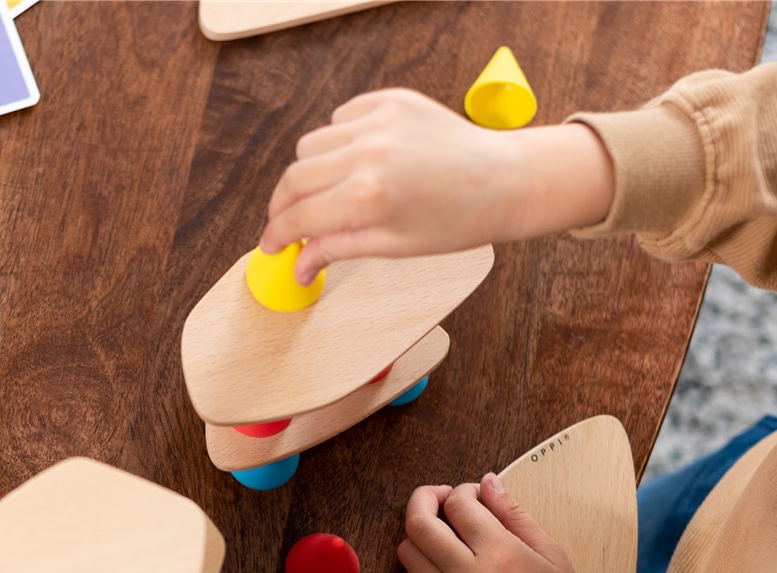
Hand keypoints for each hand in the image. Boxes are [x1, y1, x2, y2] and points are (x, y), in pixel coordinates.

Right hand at [260, 88, 614, 284]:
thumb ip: (337, 250)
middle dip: (284, 205)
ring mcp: (379, 122)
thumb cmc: (457, 221)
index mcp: (368, 197)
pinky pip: (341, 118)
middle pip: (294, 177)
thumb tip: (298, 266)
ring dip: (312, 171)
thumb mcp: (393, 246)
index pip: (299, 217)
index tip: (271, 245)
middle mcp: (368, 153)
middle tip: (289, 223)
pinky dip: (340, 140)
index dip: (277, 235)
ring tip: (335, 191)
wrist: (505, 181)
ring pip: (311, 145)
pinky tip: (361, 160)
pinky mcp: (392, 100)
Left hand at [397, 475, 621, 572]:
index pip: (459, 504)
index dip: (462, 491)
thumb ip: (515, 514)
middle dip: (424, 499)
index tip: (471, 495)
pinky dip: (417, 567)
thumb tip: (488, 482)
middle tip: (440, 499)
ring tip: (442, 534)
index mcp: (501, 553)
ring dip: (419, 534)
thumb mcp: (552, 555)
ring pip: (408, 552)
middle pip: (419, 523)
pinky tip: (440, 566)